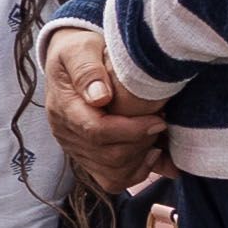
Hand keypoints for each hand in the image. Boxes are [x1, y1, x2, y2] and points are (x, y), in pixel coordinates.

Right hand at [42, 28, 167, 195]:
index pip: (96, 132)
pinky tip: (154, 155)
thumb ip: (87, 69)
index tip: (158, 119)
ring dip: (141, 163)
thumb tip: (100, 97)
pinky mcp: (88, 156)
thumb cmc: (79, 49)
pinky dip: (137, 172)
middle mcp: (67, 134)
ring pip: (112, 175)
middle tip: (162, 123)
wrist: (70, 58)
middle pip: (107, 157)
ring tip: (158, 142)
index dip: (131, 131)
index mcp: (64, 109)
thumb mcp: (80, 48)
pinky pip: (112, 179)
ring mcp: (77, 148)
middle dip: (141, 144)